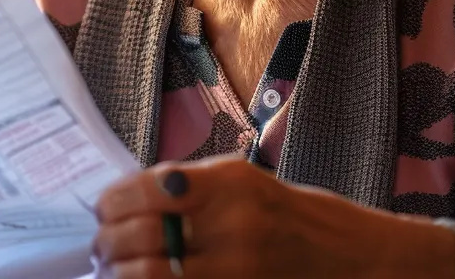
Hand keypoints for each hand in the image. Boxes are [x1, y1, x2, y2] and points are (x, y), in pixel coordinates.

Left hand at [91, 156, 454, 277]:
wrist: (354, 261)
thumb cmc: (293, 219)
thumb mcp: (243, 184)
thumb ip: (187, 188)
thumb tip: (123, 201)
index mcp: (230, 184)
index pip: (145, 190)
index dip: (111, 204)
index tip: (102, 211)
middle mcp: (234, 225)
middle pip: (139, 236)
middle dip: (108, 245)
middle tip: (100, 250)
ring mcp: (237, 268)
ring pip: (149, 277)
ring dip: (120, 275)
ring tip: (115, 272)